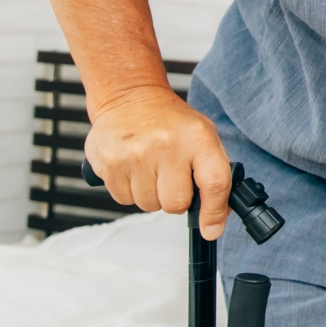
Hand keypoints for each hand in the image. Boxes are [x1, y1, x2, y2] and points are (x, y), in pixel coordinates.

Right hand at [83, 87, 233, 239]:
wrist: (130, 98)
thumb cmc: (170, 122)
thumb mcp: (203, 136)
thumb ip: (214, 174)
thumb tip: (216, 220)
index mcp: (198, 137)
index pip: (214, 183)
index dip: (214, 212)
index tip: (211, 229)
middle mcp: (167, 144)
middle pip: (176, 203)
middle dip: (174, 199)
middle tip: (170, 177)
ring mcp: (136, 154)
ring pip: (149, 205)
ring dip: (151, 195)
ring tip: (150, 168)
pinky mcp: (109, 162)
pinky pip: (124, 200)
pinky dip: (130, 191)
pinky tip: (133, 168)